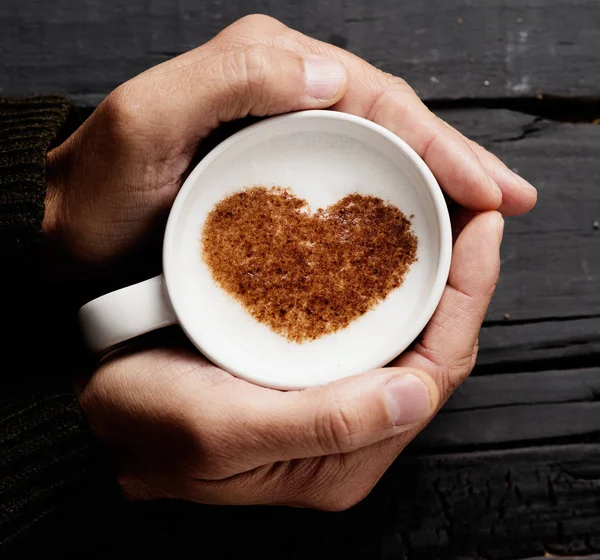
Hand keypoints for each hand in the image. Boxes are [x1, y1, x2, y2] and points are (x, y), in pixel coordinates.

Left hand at [45, 14, 534, 269]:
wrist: (70, 236)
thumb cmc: (100, 189)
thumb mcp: (148, 121)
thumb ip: (230, 78)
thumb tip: (333, 78)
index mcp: (267, 67)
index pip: (377, 99)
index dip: (440, 143)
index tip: (489, 190)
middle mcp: (284, 94)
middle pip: (392, 125)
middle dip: (457, 162)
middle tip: (509, 203)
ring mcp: (286, 138)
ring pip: (380, 157)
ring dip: (437, 186)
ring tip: (485, 218)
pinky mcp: (281, 179)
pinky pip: (351, 187)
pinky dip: (392, 208)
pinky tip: (418, 232)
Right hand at [79, 211, 500, 507]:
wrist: (99, 405)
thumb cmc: (148, 421)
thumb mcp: (221, 431)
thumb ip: (320, 423)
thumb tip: (414, 393)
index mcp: (344, 454)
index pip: (436, 367)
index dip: (467, 295)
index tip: (482, 227)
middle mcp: (351, 425)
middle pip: (432, 344)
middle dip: (460, 276)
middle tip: (470, 209)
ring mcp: (334, 394)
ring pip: (405, 328)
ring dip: (428, 272)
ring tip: (440, 216)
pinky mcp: (312, 367)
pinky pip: (369, 319)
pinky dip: (384, 277)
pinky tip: (383, 241)